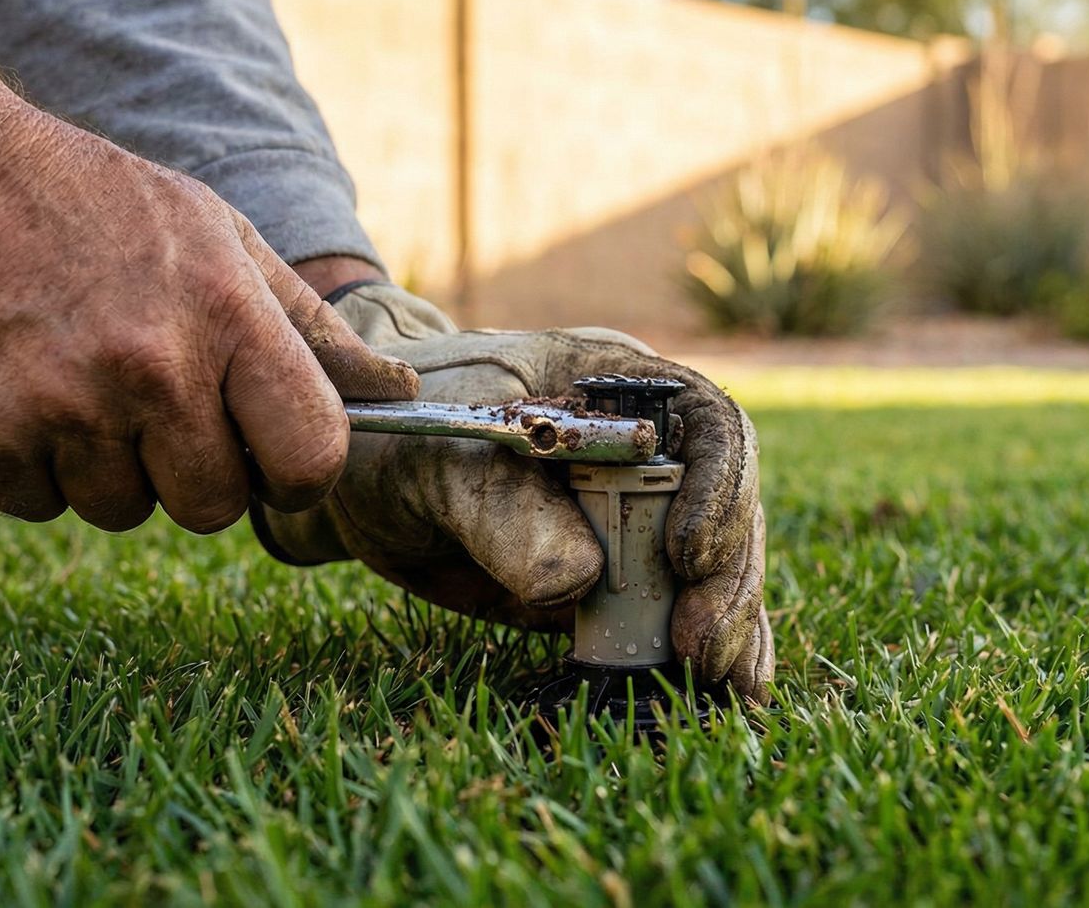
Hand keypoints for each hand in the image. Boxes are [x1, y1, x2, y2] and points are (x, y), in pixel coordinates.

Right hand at [0, 0, 418, 532]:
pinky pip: (36, 505)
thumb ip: (310, 327)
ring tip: (77, 376)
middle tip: (154, 400)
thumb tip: (401, 395)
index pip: (311, 458)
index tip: (269, 455)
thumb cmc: (94, 201)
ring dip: (107, 465)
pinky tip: (19, 386)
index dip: (297, 472)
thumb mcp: (219, 234)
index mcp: (227, 316)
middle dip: (193, 471)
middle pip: (214, 506)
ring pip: (121, 510)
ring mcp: (58, 408)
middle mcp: (149, 369)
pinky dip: (30, 465)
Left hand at [253, 283, 772, 700]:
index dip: (717, 487)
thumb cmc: (397, 427)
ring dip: (729, 627)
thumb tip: (576, 580)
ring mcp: (638, 521)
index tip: (688, 554)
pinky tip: (733, 698)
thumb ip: (501, 508)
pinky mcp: (616, 586)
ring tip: (719, 683)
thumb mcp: (436, 456)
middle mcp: (648, 451)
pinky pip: (676, 617)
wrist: (355, 473)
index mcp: (617, 390)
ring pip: (716, 569)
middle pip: (728, 507)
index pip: (709, 424)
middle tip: (698, 645)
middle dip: (725, 578)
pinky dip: (708, 658)